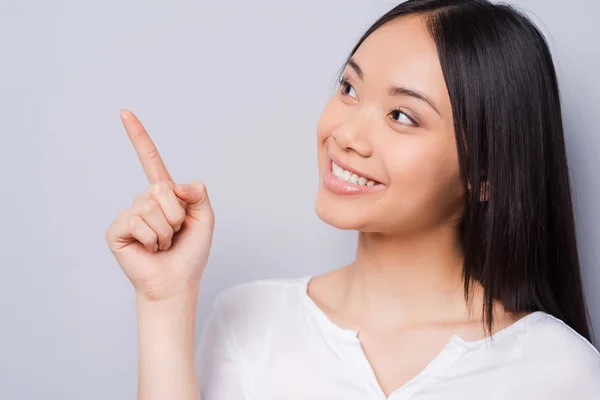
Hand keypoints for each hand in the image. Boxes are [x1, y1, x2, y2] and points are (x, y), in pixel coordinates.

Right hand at [105, 110, 214, 300]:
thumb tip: (174, 185)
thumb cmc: (191, 252)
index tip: (124, 112)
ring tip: (163, 244)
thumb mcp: (205, 219)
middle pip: (162, 189)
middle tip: (175, 234)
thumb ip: (198, 194)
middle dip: (177, 215)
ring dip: (166, 231)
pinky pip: (138, 221)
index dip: (139, 137)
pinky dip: (152, 239)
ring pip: (151, 208)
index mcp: (164, 195)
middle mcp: (144, 200)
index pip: (150, 161)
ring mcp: (129, 214)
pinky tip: (149, 249)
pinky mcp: (117, 230)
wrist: (177, 282)